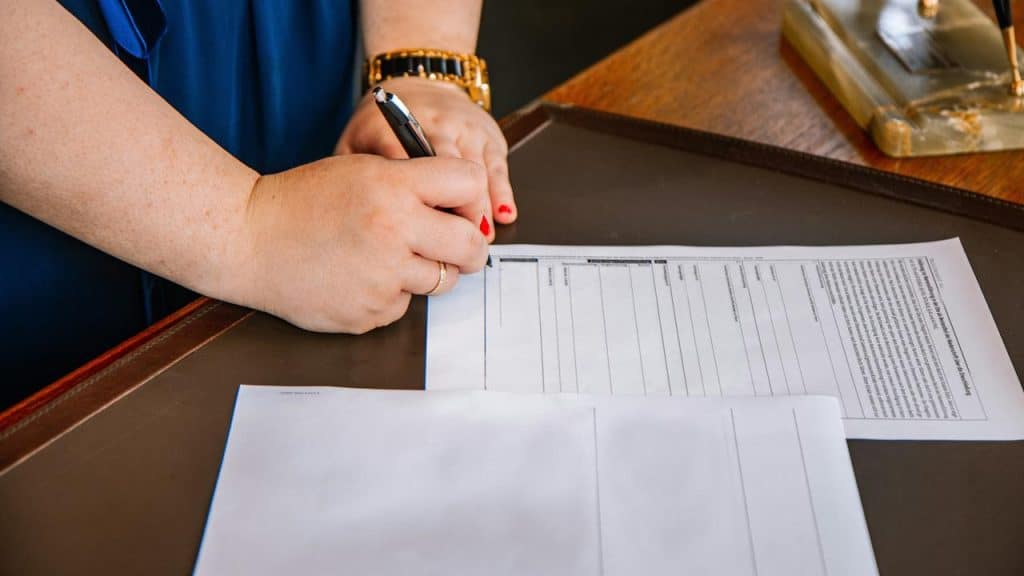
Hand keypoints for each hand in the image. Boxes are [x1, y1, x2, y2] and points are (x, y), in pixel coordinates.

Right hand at [234, 154, 489, 333]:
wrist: (248, 239)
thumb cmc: (303, 201)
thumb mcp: (362, 170)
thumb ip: (414, 183)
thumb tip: (466, 209)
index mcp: (394, 187)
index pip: (470, 184)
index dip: (470, 198)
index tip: (461, 208)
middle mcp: (394, 231)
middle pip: (471, 246)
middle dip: (469, 248)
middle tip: (456, 247)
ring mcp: (383, 277)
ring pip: (442, 281)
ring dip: (428, 271)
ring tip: (390, 256)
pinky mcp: (370, 312)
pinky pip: (404, 304)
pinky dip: (391, 293)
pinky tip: (360, 276)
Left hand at [336, 76, 515, 239]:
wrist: (418, 85)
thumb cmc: (382, 126)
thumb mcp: (354, 144)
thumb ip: (350, 175)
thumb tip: (350, 219)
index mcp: (392, 127)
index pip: (403, 163)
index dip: (413, 200)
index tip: (417, 232)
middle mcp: (432, 123)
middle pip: (446, 168)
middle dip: (454, 207)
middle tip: (454, 245)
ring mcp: (463, 127)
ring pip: (476, 169)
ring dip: (479, 206)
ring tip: (477, 239)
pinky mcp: (488, 134)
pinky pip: (496, 166)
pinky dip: (501, 192)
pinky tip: (502, 216)